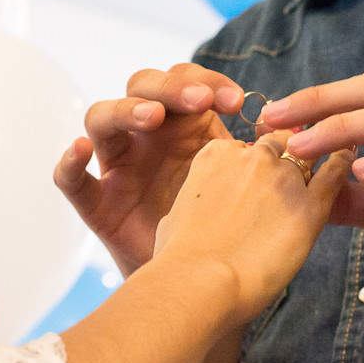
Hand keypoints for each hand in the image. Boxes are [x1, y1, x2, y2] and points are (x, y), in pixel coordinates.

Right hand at [54, 64, 244, 274]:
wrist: (198, 282)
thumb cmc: (220, 226)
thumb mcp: (242, 182)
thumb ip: (259, 154)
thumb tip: (294, 129)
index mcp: (182, 125)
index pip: (187, 81)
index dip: (208, 81)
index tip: (237, 102)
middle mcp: (144, 137)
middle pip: (141, 87)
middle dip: (170, 87)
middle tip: (200, 100)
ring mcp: (117, 167)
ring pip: (101, 118)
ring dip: (127, 111)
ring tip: (154, 117)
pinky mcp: (96, 204)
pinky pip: (70, 180)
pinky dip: (69, 162)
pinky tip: (80, 150)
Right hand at [154, 131, 355, 326]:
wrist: (199, 283)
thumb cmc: (179, 259)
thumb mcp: (175, 216)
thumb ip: (195, 200)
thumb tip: (196, 209)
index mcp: (216, 154)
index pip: (244, 146)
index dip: (251, 164)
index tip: (254, 180)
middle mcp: (250, 156)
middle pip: (277, 143)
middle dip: (284, 156)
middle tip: (288, 177)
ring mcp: (282, 177)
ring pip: (307, 154)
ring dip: (312, 160)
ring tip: (323, 162)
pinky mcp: (310, 205)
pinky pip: (334, 173)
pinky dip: (342, 163)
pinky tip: (347, 159)